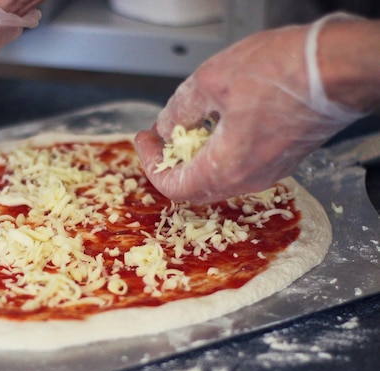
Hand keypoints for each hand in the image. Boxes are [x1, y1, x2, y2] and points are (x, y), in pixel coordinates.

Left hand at [135, 14, 365, 203]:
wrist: (342, 67)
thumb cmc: (285, 72)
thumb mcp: (213, 81)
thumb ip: (180, 108)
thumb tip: (166, 124)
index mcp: (227, 169)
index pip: (173, 188)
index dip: (151, 165)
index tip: (144, 140)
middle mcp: (248, 180)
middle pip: (195, 187)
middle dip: (171, 161)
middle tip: (160, 136)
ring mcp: (269, 171)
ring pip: (218, 177)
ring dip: (195, 156)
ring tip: (185, 125)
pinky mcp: (283, 157)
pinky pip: (240, 165)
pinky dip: (219, 151)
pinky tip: (217, 122)